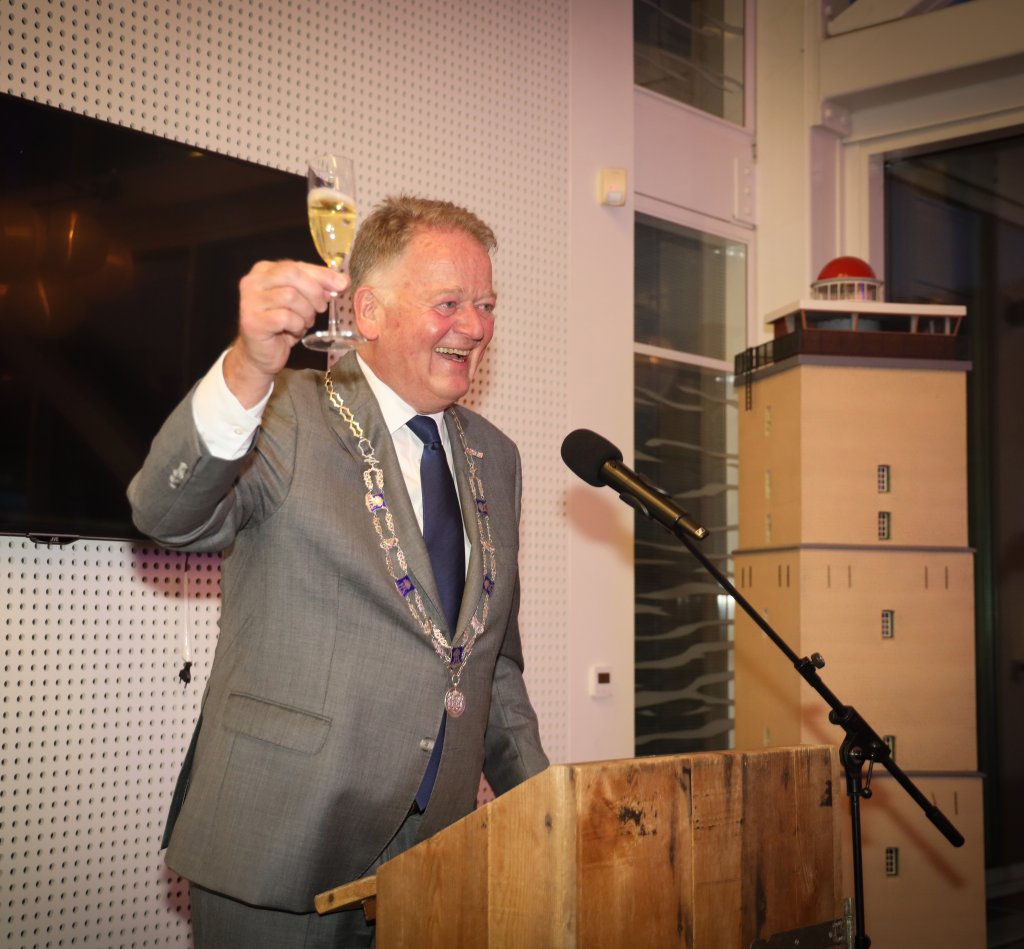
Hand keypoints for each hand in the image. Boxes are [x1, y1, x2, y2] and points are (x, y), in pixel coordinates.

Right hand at [224, 260, 348, 406]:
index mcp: (264, 270)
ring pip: (290, 296)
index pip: (297, 265)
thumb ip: (317, 286)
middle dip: (314, 292)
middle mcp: (253, 281)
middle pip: (292, 275)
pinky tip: (295, 330)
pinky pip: (286, 317)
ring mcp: (250, 301)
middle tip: (321, 308)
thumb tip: (343, 280)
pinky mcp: (252, 321)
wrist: (262, 354)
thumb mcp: (302, 301)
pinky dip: (297, 325)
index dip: (322, 275)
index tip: (342, 284)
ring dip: (306, 312)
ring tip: (305, 322)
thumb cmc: (283, 325)